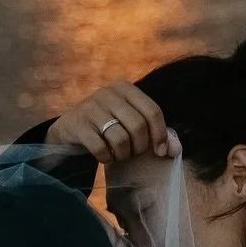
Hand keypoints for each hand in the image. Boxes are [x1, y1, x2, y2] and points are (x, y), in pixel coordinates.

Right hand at [47, 80, 169, 164]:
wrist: (70, 130)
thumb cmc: (108, 128)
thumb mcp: (131, 124)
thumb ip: (155, 134)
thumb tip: (175, 150)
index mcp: (125, 88)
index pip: (153, 110)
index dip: (160, 134)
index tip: (160, 152)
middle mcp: (108, 93)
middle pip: (138, 126)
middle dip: (139, 147)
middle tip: (133, 153)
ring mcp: (90, 107)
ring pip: (120, 139)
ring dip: (123, 154)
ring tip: (118, 155)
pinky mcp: (77, 124)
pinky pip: (101, 148)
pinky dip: (106, 158)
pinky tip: (104, 157)